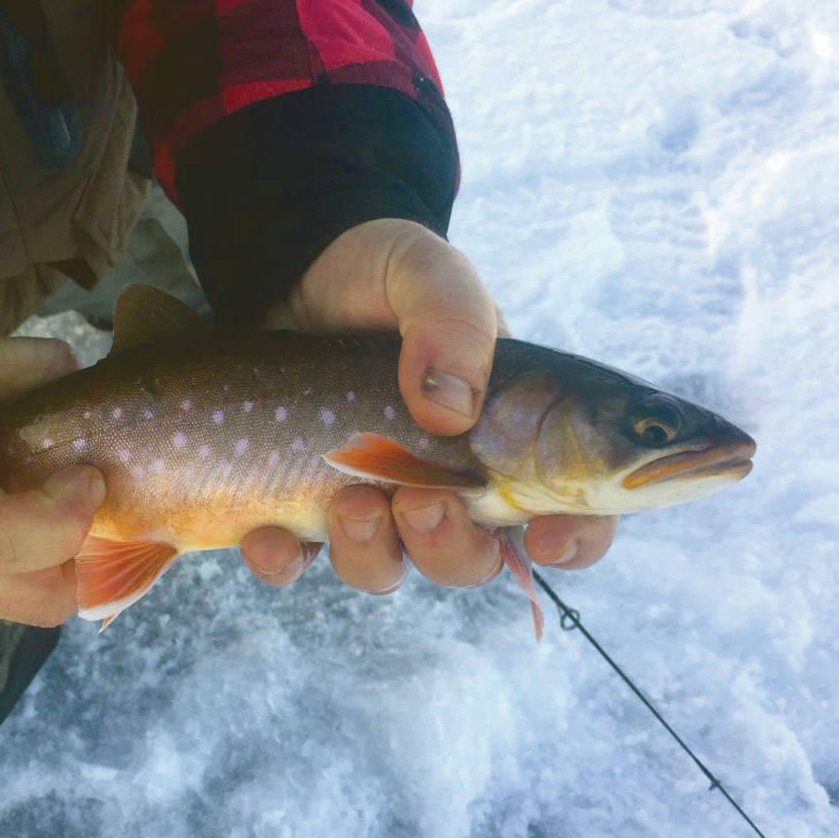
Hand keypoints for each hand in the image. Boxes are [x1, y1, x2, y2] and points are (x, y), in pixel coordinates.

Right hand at [0, 329, 104, 624]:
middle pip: (38, 602)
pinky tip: (14, 510)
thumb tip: (81, 382)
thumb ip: (29, 366)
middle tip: (86, 497)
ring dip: (57, 561)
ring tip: (54, 501)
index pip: (11, 546)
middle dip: (85, 555)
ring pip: (22, 604)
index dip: (69, 517)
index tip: (86, 473)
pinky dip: (21, 562)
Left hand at [238, 218, 618, 591]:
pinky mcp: (299, 503)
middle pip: (472, 558)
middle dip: (449, 546)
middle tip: (419, 500)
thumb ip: (452, 321)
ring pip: (387, 567)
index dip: (573, 538)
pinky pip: (294, 561)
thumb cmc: (380, 272)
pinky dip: (281, 562)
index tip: (546, 537)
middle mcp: (446, 480)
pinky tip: (265, 536)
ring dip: (371, 552)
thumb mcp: (424, 270)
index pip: (570, 509)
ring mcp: (372, 497)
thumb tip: (449, 413)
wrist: (290, 271)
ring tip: (348, 500)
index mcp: (508, 433)